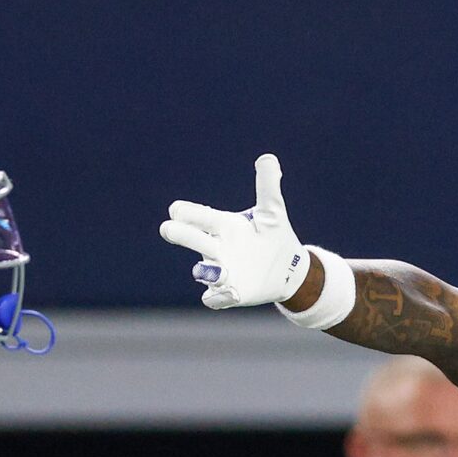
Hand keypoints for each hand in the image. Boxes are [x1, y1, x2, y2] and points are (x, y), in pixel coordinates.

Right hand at [160, 155, 313, 311]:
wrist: (288, 269)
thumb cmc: (273, 236)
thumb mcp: (273, 211)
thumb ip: (268, 186)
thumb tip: (269, 158)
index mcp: (221, 225)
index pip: (193, 215)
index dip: (184, 212)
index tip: (178, 211)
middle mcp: (216, 247)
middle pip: (188, 238)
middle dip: (178, 234)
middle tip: (169, 228)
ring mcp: (221, 271)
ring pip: (201, 272)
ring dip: (205, 271)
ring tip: (218, 270)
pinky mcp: (230, 293)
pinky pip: (213, 298)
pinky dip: (217, 296)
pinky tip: (231, 291)